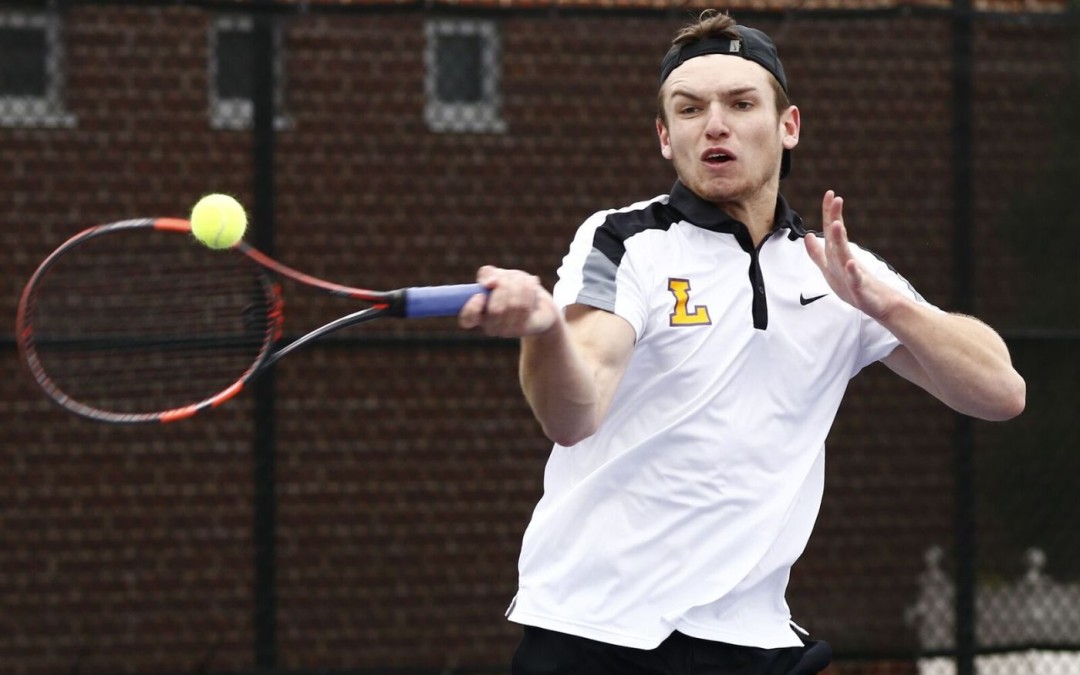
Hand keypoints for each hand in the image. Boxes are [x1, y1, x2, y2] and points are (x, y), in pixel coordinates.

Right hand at [458, 265, 559, 337]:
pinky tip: (532, 283)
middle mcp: (490, 327)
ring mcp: (507, 331)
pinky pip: (526, 307)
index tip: (480, 295)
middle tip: (508, 276)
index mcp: (478, 314)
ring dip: (518, 284)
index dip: (472, 308)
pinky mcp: (524, 329)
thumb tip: (491, 283)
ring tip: (522, 277)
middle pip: (495, 309)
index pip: (467, 319)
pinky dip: (529, 289)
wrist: (539, 301)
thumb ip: (488, 274)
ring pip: (513, 305)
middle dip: (504, 286)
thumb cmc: (513, 286)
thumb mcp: (499, 275)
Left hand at [804, 190, 897, 320]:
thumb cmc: (853, 285)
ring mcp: (854, 272)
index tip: (830, 193)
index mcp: (838, 254)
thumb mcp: (829, 268)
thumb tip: (807, 235)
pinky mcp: (860, 288)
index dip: (829, 213)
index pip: (832, 230)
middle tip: (836, 198)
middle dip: (835, 218)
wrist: (878, 304)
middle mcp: (846, 259)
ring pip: (845, 255)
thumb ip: (817, 253)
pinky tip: (851, 263)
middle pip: (838, 237)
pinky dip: (852, 271)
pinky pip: (855, 279)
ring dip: (840, 240)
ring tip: (837, 224)